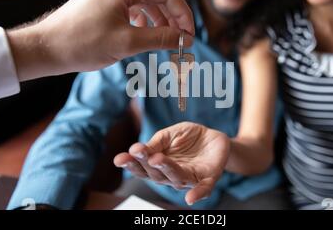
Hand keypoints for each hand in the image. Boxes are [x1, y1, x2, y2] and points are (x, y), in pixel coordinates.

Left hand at [7, 0, 194, 80]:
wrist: (45, 49)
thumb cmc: (82, 44)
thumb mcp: (127, 42)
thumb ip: (160, 38)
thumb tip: (184, 39)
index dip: (183, 13)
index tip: (189, 35)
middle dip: (171, 19)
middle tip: (181, 40)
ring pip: (143, 4)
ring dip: (158, 22)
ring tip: (165, 41)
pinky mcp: (101, 4)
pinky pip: (129, 9)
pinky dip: (141, 22)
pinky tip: (143, 37)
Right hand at [114, 122, 230, 205]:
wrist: (213, 136)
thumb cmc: (188, 137)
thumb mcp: (169, 134)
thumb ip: (157, 142)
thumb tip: (138, 150)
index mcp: (159, 165)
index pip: (142, 167)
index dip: (131, 164)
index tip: (120, 158)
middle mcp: (171, 176)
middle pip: (156, 174)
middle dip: (145, 163)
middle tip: (136, 152)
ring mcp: (189, 178)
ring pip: (176, 178)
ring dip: (166, 170)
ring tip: (156, 159)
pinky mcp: (208, 178)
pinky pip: (203, 189)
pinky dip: (197, 194)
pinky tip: (190, 198)